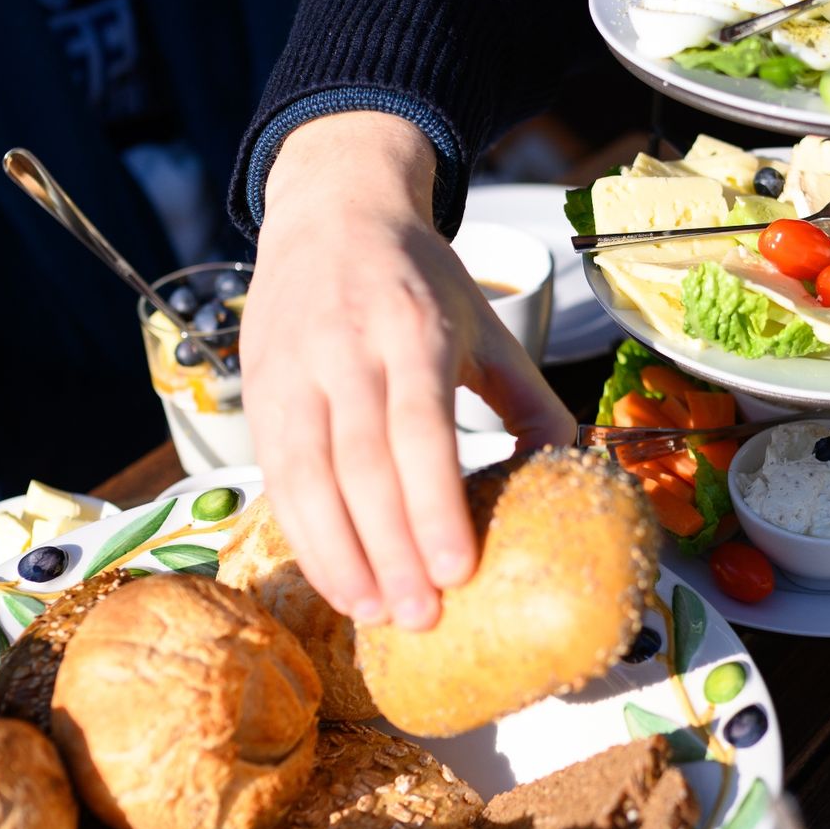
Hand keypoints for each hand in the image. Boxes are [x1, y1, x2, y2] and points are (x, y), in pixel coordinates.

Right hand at [243, 112, 572, 628]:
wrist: (330, 210)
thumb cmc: (417, 280)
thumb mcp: (486, 324)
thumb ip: (530, 398)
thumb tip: (570, 470)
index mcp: (412, 330)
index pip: (420, 430)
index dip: (434, 506)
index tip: (460, 570)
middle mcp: (345, 350)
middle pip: (363, 465)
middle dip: (391, 549)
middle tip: (422, 617)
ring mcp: (293, 371)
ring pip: (308, 477)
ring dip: (339, 555)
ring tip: (375, 613)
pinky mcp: (259, 393)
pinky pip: (277, 476)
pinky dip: (304, 535)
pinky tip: (335, 579)